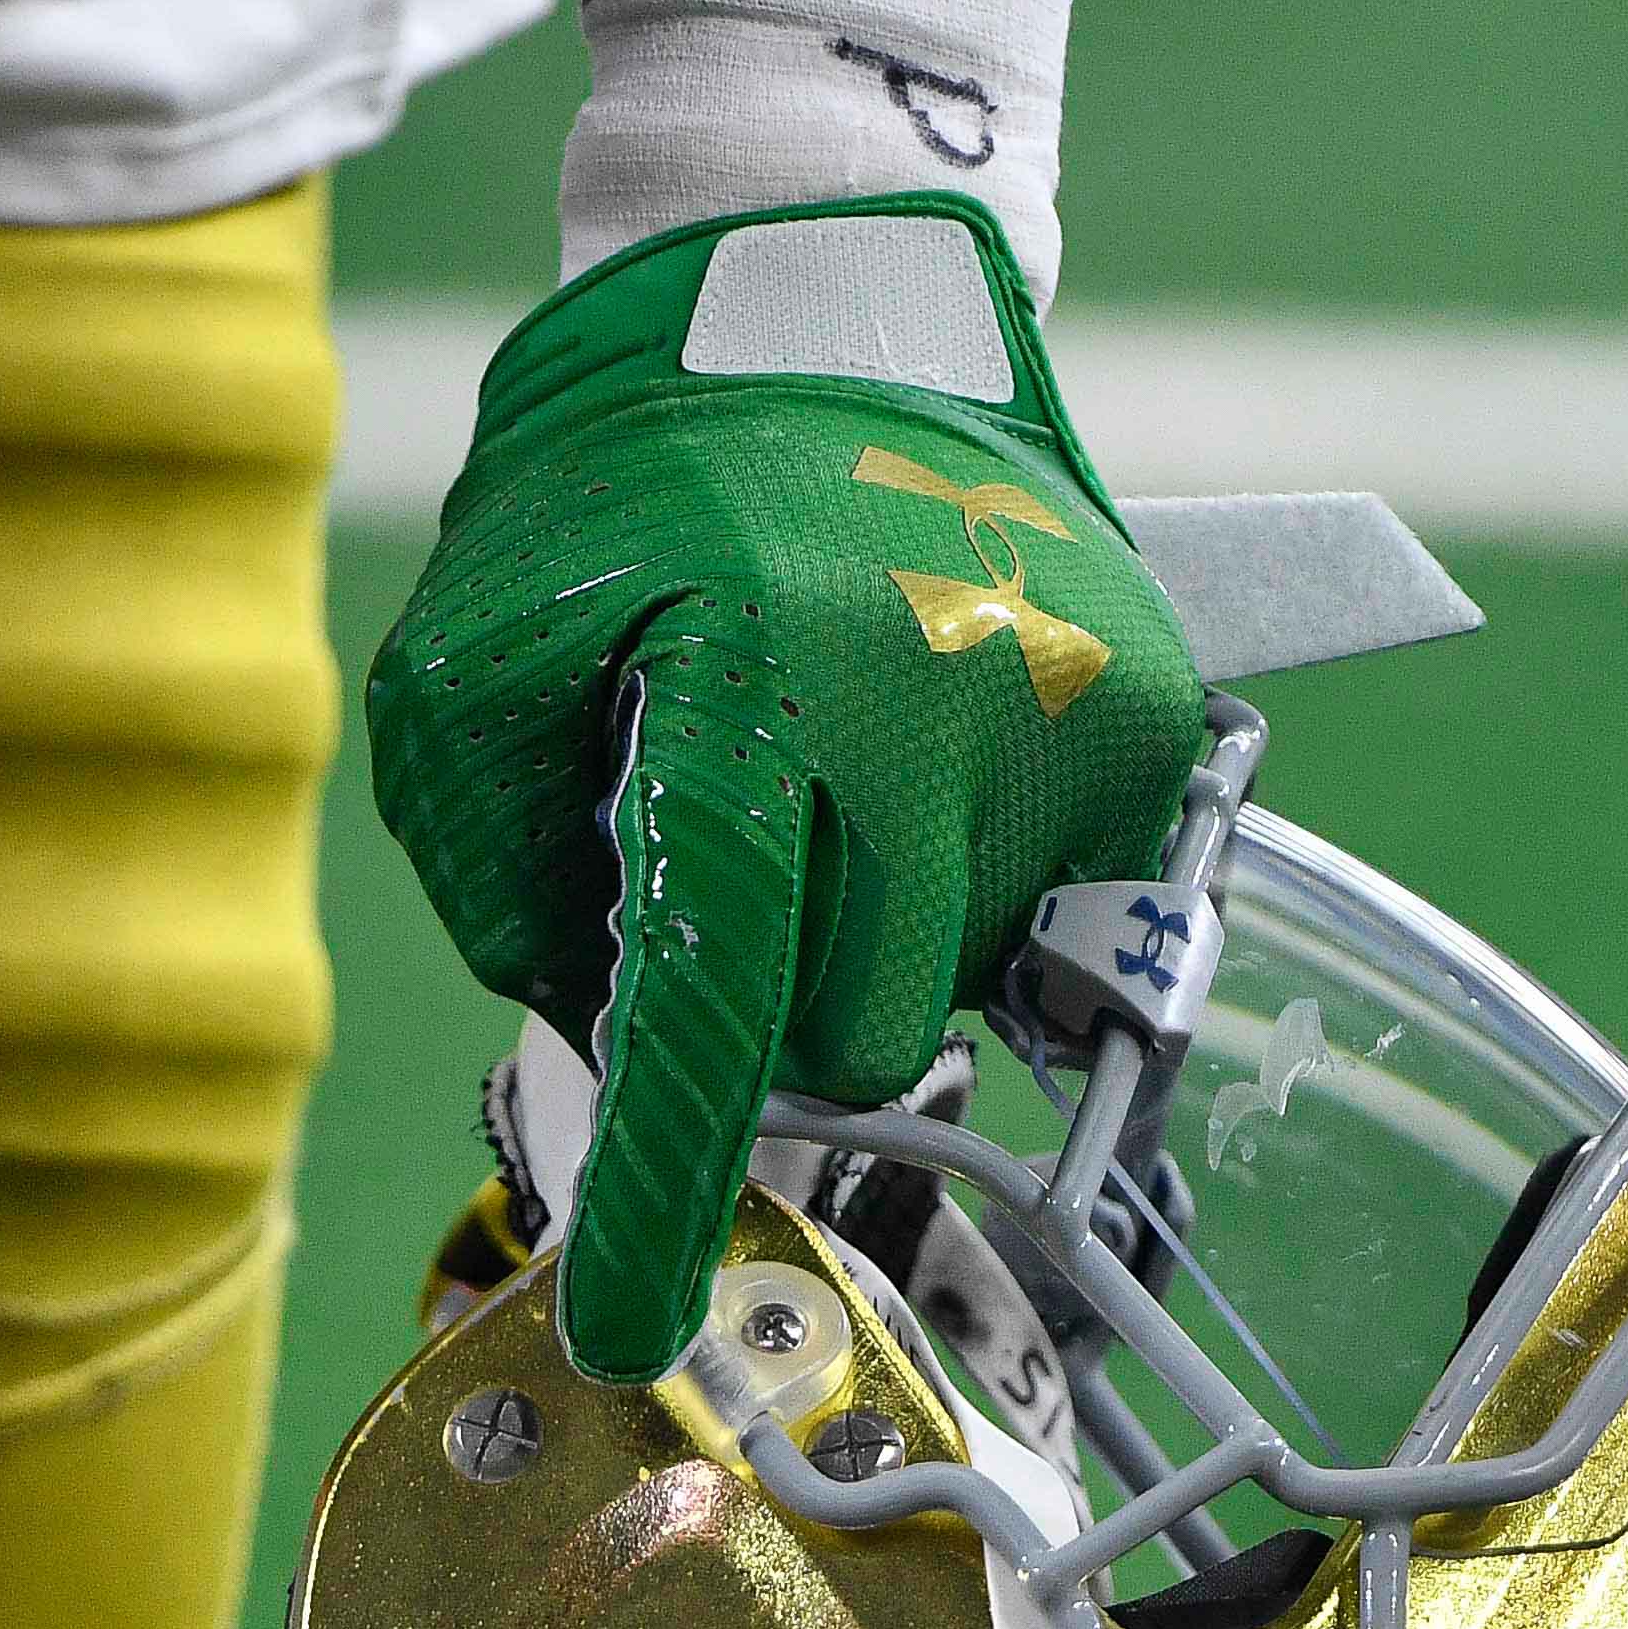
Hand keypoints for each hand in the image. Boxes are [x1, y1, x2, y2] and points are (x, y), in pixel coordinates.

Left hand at [367, 197, 1205, 1381]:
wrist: (833, 297)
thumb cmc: (626, 495)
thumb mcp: (472, 657)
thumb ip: (496, 870)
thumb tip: (608, 1033)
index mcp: (754, 684)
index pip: (710, 999)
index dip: (666, 1185)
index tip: (633, 1330)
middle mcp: (938, 706)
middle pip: (851, 1040)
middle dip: (772, 1012)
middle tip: (731, 879)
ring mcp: (1068, 718)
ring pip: (951, 994)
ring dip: (869, 944)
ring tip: (825, 784)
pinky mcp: (1155, 725)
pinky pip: (1050, 918)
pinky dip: (964, 883)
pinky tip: (917, 760)